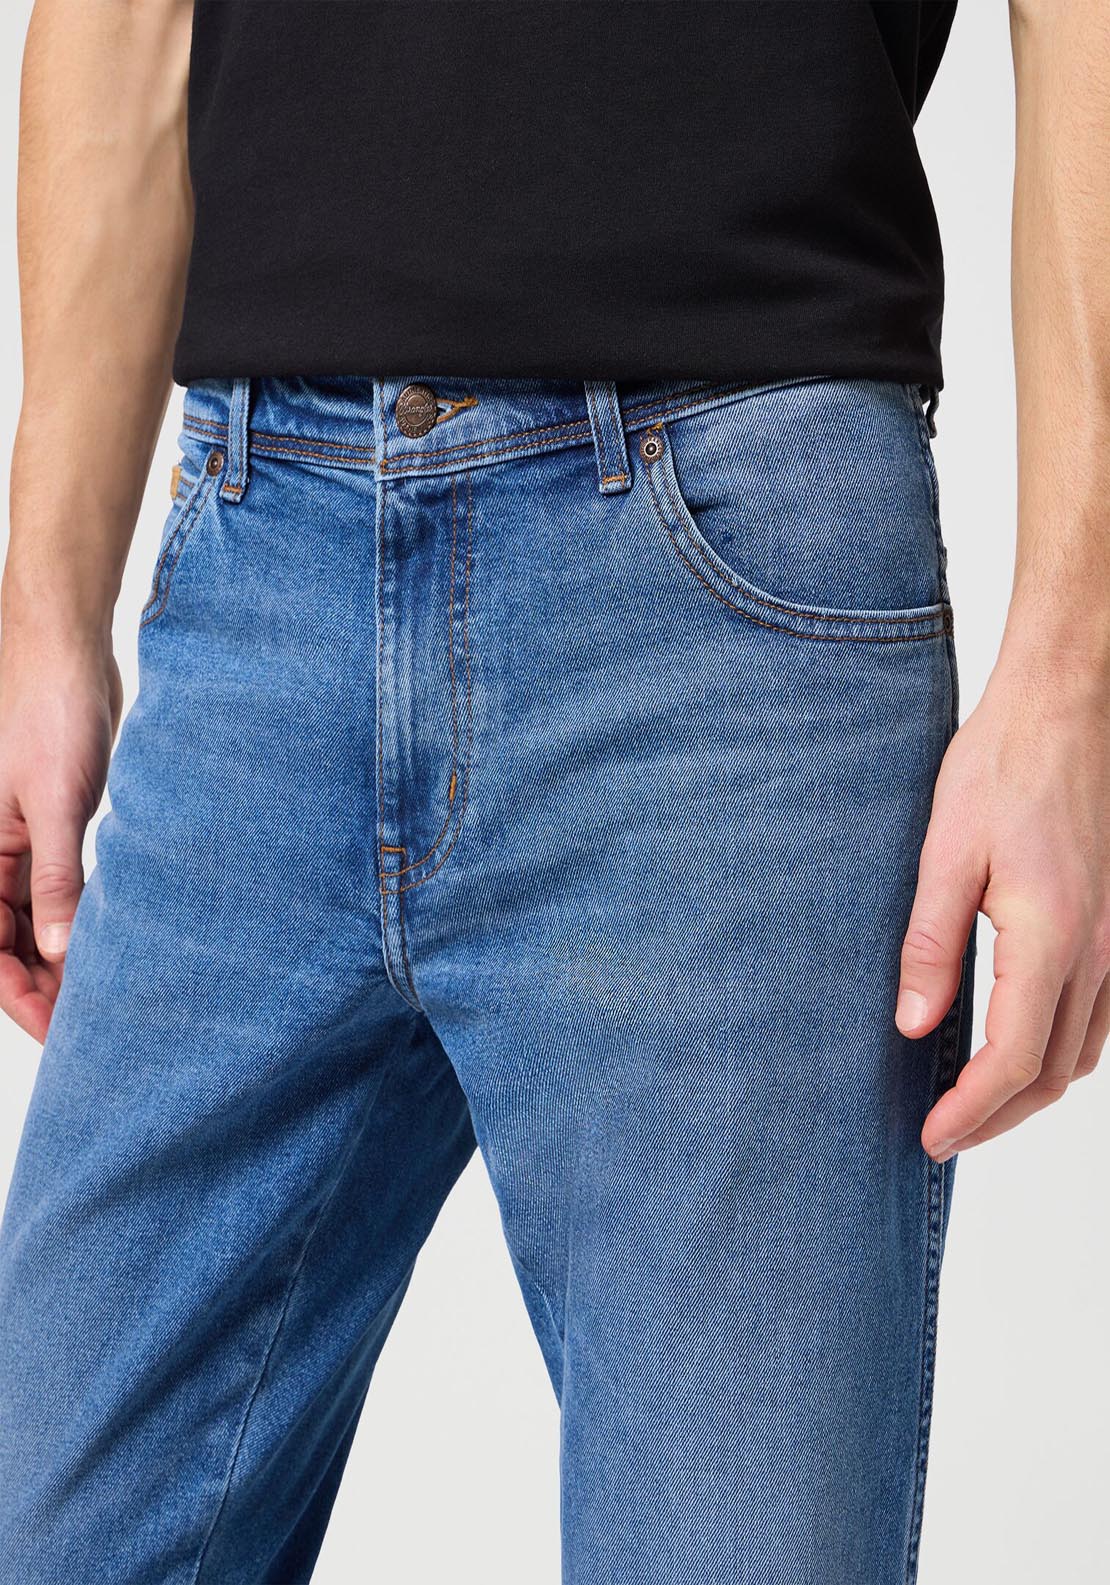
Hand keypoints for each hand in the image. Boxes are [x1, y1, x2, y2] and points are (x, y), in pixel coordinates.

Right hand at [0, 620, 120, 1041]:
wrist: (65, 645)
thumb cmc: (48, 710)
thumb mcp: (56, 801)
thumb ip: (55, 878)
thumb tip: (59, 952)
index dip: (22, 997)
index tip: (64, 1036)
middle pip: (8, 943)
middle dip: (45, 986)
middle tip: (97, 1026)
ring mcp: (16, 839)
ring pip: (32, 920)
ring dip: (62, 957)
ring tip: (107, 996)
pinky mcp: (49, 823)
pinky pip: (53, 888)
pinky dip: (75, 919)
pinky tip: (107, 945)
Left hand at [896, 648, 1109, 1160]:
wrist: (1065, 707)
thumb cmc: (1002, 766)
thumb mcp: (945, 853)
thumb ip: (930, 945)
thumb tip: (913, 1026)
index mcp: (1052, 937)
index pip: (1014, 1059)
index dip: (971, 1112)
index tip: (930, 1138)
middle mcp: (1098, 950)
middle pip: (1055, 1073)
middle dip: (999, 1117)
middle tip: (943, 1136)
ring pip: (1083, 1051)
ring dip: (1031, 1090)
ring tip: (974, 1103)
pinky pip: (1100, 1017)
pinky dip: (1058, 1051)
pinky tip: (1020, 1045)